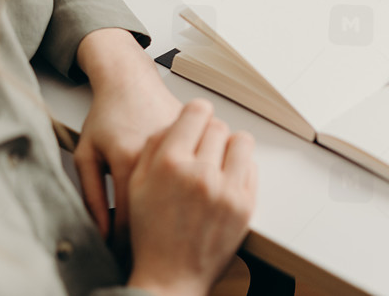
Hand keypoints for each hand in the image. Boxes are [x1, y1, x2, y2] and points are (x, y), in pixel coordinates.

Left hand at [73, 28, 182, 244]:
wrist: (130, 79)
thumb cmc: (108, 115)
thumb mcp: (87, 153)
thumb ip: (90, 194)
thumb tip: (101, 231)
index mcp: (128, 159)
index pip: (129, 217)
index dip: (124, 242)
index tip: (122, 253)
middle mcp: (159, 153)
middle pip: (160, 209)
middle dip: (151, 231)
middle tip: (145, 242)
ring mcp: (181, 145)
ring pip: (182, 190)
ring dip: (174, 208)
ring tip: (162, 220)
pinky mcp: (194, 139)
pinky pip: (194, 169)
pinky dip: (186, 184)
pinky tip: (176, 194)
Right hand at [125, 100, 256, 295]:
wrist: (170, 276)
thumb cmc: (150, 232)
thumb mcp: (137, 183)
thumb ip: (155, 145)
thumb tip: (177, 121)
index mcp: (170, 164)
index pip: (197, 111)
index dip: (196, 113)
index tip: (195, 118)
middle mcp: (200, 174)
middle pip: (218, 125)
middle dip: (209, 132)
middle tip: (200, 146)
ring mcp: (226, 190)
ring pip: (240, 141)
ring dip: (229, 146)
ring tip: (216, 159)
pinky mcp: (245, 205)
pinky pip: (251, 166)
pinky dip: (239, 167)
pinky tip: (224, 179)